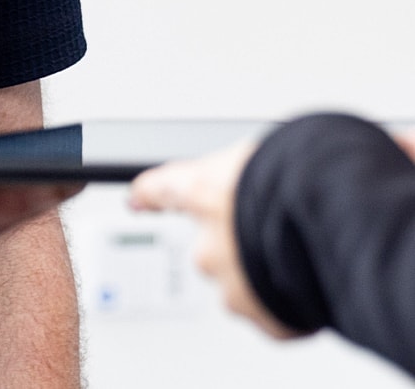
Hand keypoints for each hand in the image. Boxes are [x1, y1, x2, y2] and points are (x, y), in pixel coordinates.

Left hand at [129, 142, 298, 338]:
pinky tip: (310, 283)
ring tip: (300, 256)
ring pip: (242, 282)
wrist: (338, 230)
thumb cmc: (305, 181)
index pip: (161, 189)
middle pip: (212, 245)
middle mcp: (209, 245)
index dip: (149, 195)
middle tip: (273, 229)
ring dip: (262, 273)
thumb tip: (252, 177)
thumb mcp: (266, 155)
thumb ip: (250, 172)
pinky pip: (273, 312)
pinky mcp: (265, 320)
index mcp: (203, 192)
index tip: (136, 200)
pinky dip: (287, 302)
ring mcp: (234, 287)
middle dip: (237, 241)